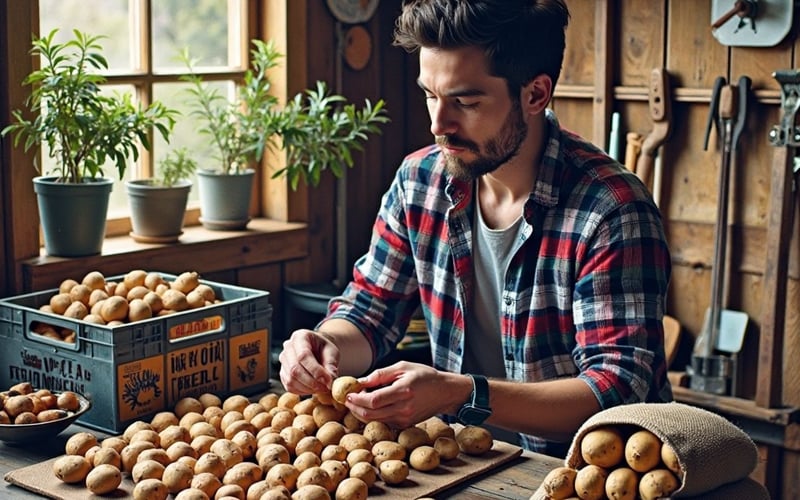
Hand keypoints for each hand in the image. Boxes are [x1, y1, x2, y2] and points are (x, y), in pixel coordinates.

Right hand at [279, 329, 339, 394]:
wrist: (318, 350)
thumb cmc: (324, 349)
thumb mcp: (332, 352)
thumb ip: (331, 365)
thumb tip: (330, 380)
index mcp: (300, 336)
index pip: (303, 356)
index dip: (315, 370)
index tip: (328, 380)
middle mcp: (288, 347)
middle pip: (294, 369)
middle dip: (311, 382)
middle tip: (325, 388)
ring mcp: (283, 361)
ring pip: (291, 380)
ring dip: (307, 388)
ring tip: (321, 388)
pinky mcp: (283, 373)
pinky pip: (289, 386)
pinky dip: (302, 391)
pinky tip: (313, 389)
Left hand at [345, 361, 461, 428]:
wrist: (445, 392)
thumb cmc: (424, 376)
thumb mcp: (403, 367)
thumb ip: (381, 374)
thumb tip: (360, 381)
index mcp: (403, 391)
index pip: (373, 400)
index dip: (357, 399)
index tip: (348, 394)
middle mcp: (404, 408)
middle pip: (371, 414)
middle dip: (355, 408)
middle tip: (347, 400)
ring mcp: (405, 419)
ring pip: (375, 421)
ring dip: (362, 413)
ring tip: (357, 401)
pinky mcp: (405, 425)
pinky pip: (383, 423)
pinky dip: (373, 416)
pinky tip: (370, 406)